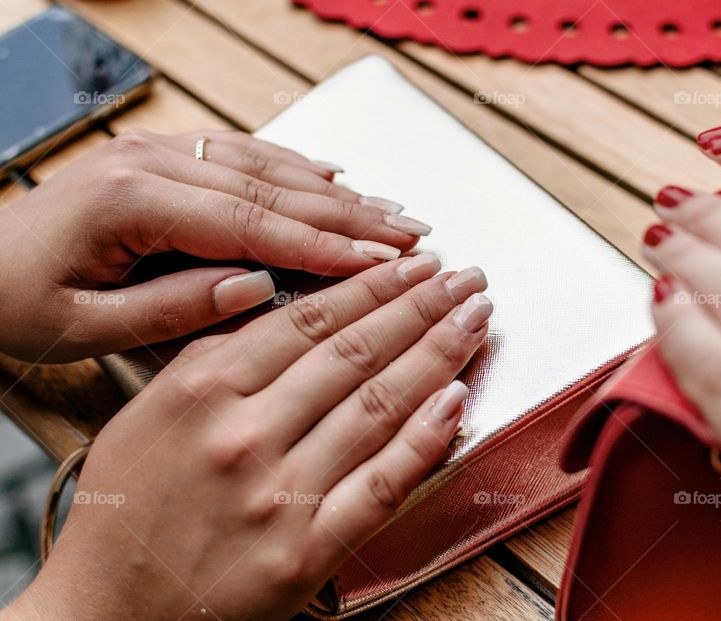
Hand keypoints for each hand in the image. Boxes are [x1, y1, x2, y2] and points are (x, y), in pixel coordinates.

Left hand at [0, 129, 431, 361]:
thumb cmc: (13, 302)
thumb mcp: (85, 325)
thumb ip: (173, 307)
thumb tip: (257, 288)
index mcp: (132, 200)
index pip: (254, 223)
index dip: (325, 245)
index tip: (383, 264)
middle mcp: (152, 161)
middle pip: (274, 188)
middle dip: (350, 216)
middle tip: (412, 238)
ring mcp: (159, 151)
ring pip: (268, 166)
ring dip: (337, 192)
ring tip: (394, 214)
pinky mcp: (163, 156)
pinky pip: (245, 154)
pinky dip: (298, 169)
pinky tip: (337, 180)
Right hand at [4, 256, 491, 620]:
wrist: (104, 610)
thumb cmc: (126, 512)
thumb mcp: (151, 411)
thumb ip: (215, 355)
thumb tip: (286, 305)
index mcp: (202, 390)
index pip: (309, 319)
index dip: (373, 284)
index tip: (413, 263)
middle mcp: (244, 435)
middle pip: (355, 352)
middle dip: (421, 306)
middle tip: (462, 278)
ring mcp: (278, 495)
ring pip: (378, 406)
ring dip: (438, 355)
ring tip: (473, 320)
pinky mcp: (305, 554)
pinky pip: (380, 484)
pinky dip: (425, 438)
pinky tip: (457, 399)